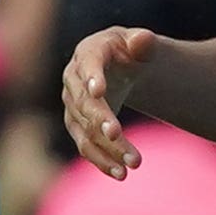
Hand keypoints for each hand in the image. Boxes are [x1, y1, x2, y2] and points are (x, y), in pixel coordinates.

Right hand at [62, 24, 161, 177]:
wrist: (118, 65)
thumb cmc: (129, 50)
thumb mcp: (139, 43)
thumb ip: (143, 42)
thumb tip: (142, 40)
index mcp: (88, 52)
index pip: (88, 64)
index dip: (92, 77)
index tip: (99, 91)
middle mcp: (73, 80)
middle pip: (84, 102)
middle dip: (100, 119)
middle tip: (117, 134)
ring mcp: (72, 105)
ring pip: (86, 130)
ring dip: (107, 148)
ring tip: (133, 163)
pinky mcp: (78, 126)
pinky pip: (86, 146)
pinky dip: (102, 160)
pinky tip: (121, 174)